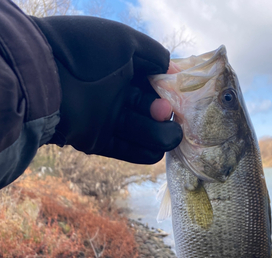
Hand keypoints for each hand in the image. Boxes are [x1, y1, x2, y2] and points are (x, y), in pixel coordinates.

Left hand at [31, 16, 181, 163]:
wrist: (45, 77)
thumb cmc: (86, 53)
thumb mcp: (125, 41)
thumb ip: (154, 54)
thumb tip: (174, 71)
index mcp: (123, 70)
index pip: (155, 85)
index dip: (169, 92)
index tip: (177, 96)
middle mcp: (116, 95)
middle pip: (151, 111)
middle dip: (164, 114)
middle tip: (165, 112)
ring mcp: (106, 120)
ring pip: (143, 133)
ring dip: (160, 135)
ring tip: (169, 134)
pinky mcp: (97, 142)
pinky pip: (126, 151)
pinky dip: (144, 153)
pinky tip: (158, 150)